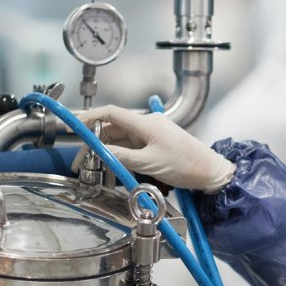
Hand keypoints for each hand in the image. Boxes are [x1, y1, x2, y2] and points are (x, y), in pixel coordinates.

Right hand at [75, 105, 234, 192]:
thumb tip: (101, 152)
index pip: (111, 113)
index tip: (74, 126)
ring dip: (106, 152)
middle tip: (81, 162)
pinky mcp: (156, 143)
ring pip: (121, 139)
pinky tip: (113, 168)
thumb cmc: (187, 166)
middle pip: (113, 129)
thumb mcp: (150, 164)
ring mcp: (152, 133)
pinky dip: (120, 156)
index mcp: (146, 123)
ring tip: (94, 168)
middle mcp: (147, 124)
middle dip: (94, 143)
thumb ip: (123, 157)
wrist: (210, 171)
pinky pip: (132, 147)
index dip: (90, 117)